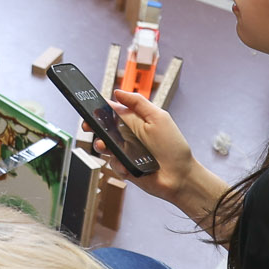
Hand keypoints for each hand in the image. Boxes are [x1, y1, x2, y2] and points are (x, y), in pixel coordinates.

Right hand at [101, 87, 206, 211]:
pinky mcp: (124, 167)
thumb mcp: (158, 118)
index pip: (112, 111)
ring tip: (104, 146)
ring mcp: (125, 152)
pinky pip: (112, 164)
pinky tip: (126, 166)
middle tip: (88, 126)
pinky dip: (117, 164)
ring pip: (104, 146)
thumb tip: (118, 92)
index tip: (90, 108)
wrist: (180, 176)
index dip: (100, 109)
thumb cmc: (173, 147)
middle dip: (93, 126)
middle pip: (103, 128)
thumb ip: (138, 103)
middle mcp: (128, 136)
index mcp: (134, 121)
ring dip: (101, 145)